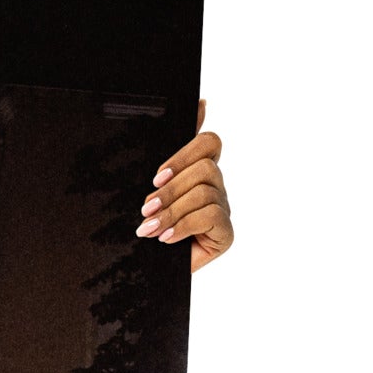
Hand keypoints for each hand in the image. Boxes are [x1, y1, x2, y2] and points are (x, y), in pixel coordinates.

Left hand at [136, 100, 231, 271]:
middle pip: (205, 168)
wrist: (147, 269)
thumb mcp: (154, 187)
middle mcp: (216, 187)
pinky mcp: (226, 233)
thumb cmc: (151, 226)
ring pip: (204, 193)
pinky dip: (183, 226)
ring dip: (171, 212)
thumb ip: (172, 152)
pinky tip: (166, 238)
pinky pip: (209, 216)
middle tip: (146, 207)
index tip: (157, 176)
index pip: (209, 143)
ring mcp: (223, 209)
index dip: (185, 154)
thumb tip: (201, 103)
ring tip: (149, 228)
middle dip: (170, 189)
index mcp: (199, 171)